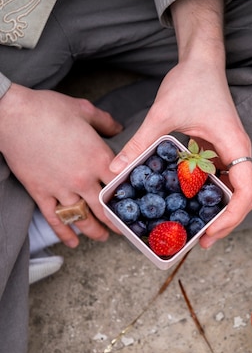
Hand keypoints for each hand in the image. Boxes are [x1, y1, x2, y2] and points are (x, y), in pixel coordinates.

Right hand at [0, 84, 122, 246]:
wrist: (13, 116)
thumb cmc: (48, 109)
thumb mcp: (84, 110)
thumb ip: (105, 122)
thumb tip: (118, 127)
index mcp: (97, 157)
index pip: (121, 183)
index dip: (131, 193)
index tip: (138, 201)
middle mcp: (82, 178)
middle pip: (105, 208)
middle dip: (117, 221)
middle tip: (126, 229)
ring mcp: (61, 188)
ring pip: (83, 218)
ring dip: (95, 231)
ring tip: (104, 237)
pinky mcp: (41, 193)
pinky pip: (55, 219)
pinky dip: (64, 233)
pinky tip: (73, 243)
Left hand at [109, 0, 251, 245]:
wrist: (201, 61)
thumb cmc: (191, 82)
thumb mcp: (162, 113)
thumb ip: (141, 143)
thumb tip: (116, 169)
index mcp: (234, 146)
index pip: (246, 191)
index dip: (232, 217)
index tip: (210, 232)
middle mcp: (237, 152)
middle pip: (242, 197)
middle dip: (225, 222)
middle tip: (200, 241)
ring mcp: (230, 151)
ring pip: (233, 191)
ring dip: (218, 211)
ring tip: (195, 228)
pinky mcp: (220, 149)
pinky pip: (220, 179)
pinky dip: (209, 195)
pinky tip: (188, 203)